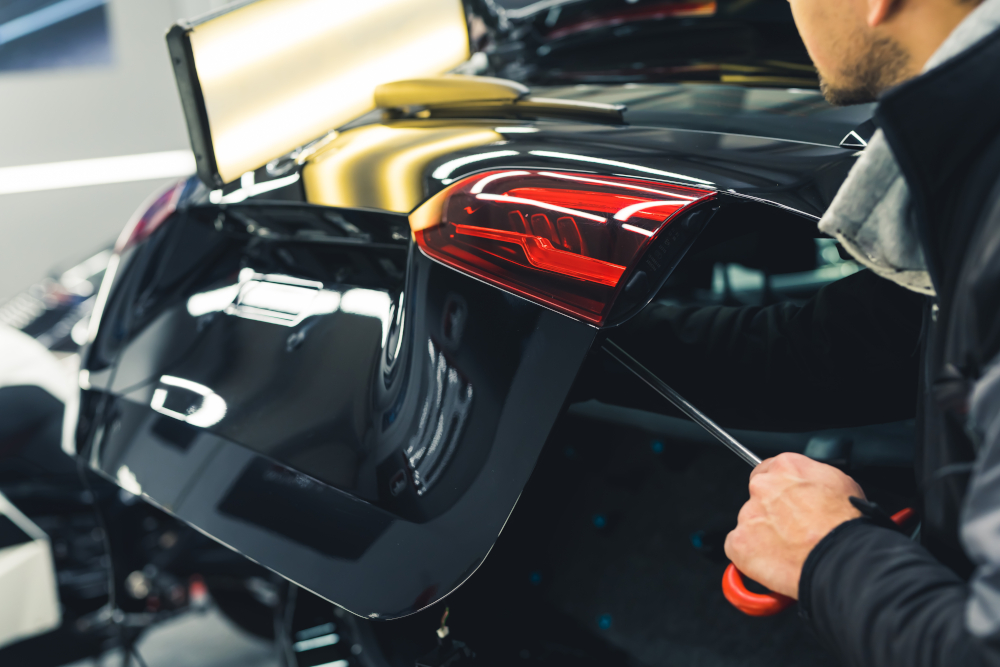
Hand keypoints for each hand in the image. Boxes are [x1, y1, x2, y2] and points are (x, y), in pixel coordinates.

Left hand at [724, 452, 863, 598]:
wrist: (841, 559)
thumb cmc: (846, 526)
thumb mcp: (840, 483)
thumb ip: (813, 478)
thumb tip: (808, 485)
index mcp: (785, 467)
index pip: (769, 471)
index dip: (779, 489)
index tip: (784, 501)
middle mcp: (762, 487)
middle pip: (758, 497)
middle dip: (771, 513)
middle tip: (791, 530)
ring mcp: (748, 515)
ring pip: (749, 524)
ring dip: (763, 535)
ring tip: (789, 550)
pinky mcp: (739, 543)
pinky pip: (738, 548)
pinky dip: (752, 556)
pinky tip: (774, 562)